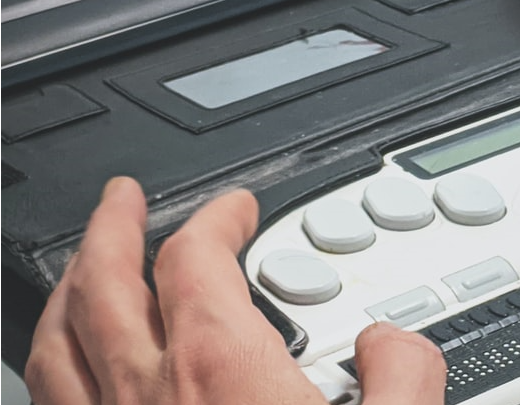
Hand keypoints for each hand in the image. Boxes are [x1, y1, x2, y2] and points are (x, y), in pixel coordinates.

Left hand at [25, 177, 445, 404]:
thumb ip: (405, 374)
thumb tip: (390, 338)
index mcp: (220, 371)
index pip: (197, 257)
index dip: (217, 217)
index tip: (238, 210)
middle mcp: (146, 400)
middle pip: (104, 281)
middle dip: (114, 227)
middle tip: (125, 198)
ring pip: (56, 341)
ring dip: (69, 287)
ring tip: (85, 266)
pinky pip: (50, 404)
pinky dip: (53, 367)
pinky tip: (70, 371)